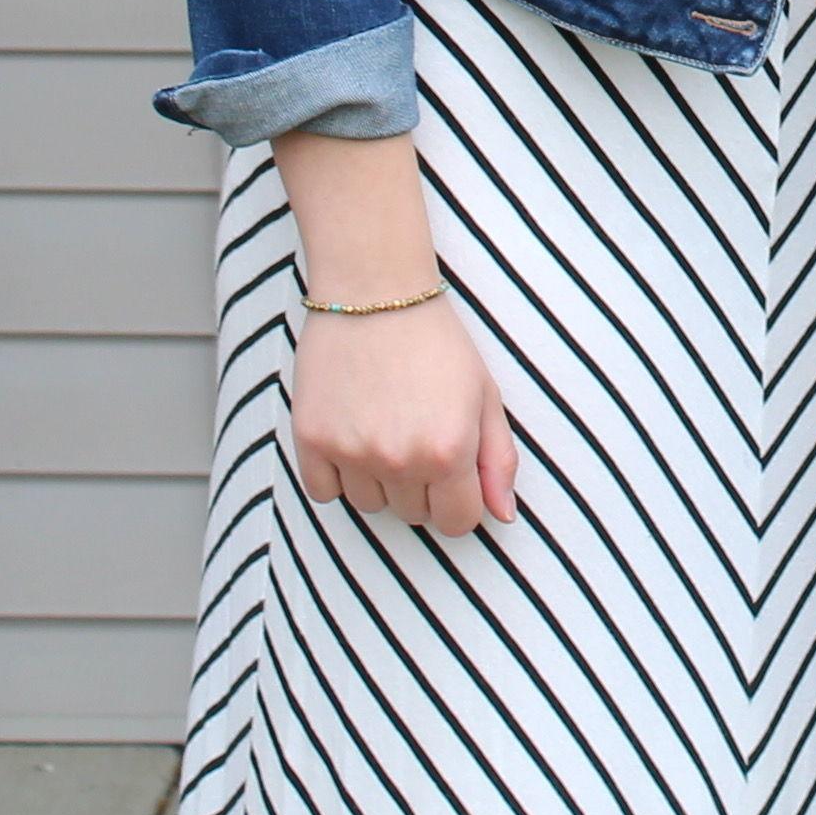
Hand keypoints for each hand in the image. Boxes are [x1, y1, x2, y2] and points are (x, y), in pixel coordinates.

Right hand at [294, 296, 519, 538]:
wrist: (375, 290)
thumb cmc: (436, 340)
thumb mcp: (484, 394)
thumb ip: (499, 461)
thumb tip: (504, 517)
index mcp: (450, 451)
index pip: (457, 523)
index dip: (458, 499)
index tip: (451, 469)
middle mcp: (401, 459)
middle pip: (414, 515)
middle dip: (421, 484)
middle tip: (416, 431)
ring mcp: (352, 452)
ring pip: (370, 505)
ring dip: (379, 479)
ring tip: (383, 425)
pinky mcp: (311, 439)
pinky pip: (324, 493)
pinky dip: (336, 474)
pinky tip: (351, 433)